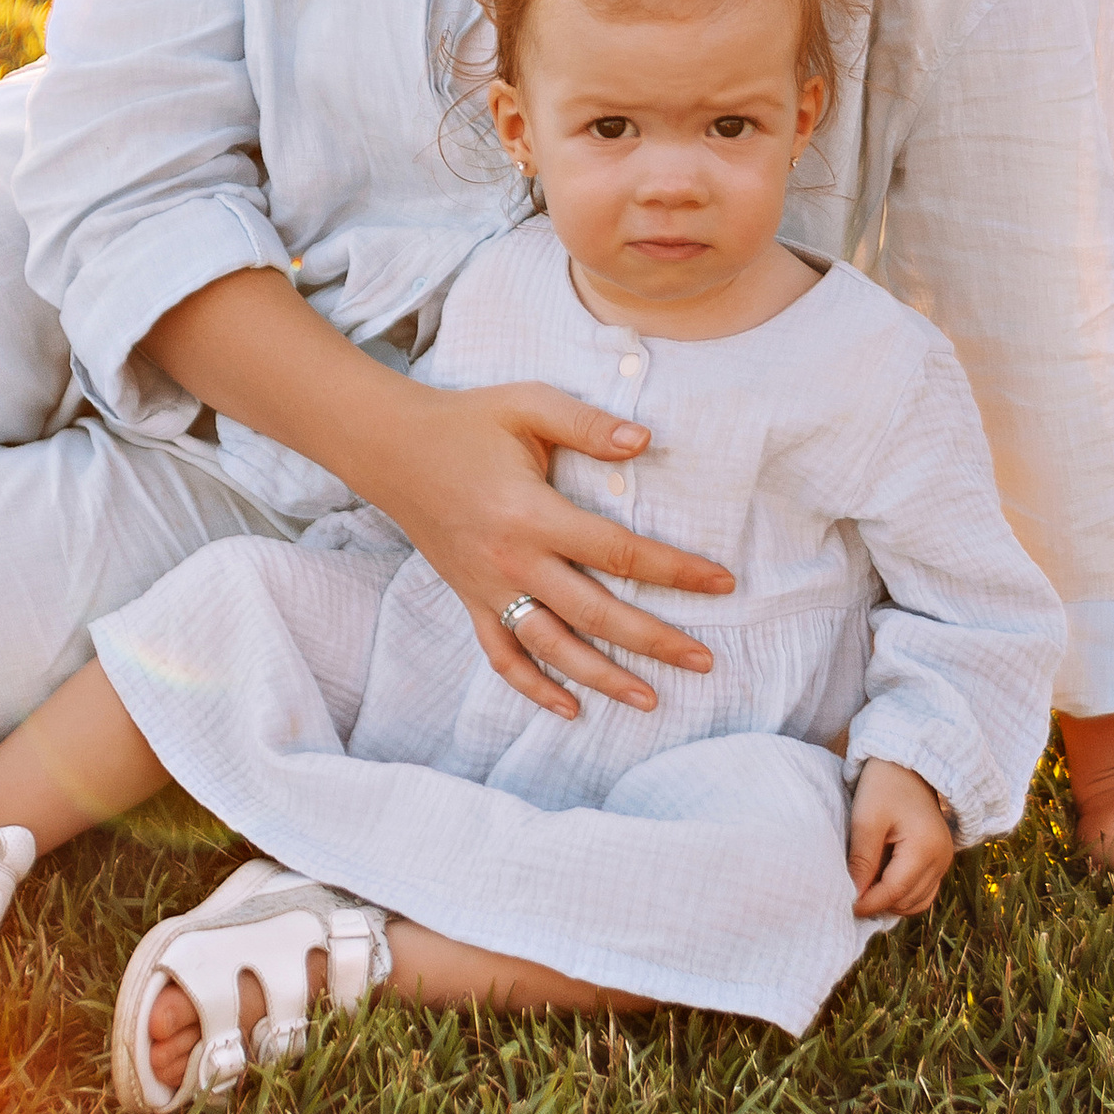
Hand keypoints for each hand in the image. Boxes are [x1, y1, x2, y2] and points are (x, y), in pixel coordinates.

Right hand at [138, 273, 728, 722]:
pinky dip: (533, 688)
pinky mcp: (469, 600)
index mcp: (532, 514)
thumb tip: (645, 440)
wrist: (390, 448)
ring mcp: (486, 588)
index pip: (619, 551)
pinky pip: (502, 655)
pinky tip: (569, 708)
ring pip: (552, 647)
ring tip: (650, 700)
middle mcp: (512, 561)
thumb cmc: (467, 422)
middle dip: (654, 641)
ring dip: (601, 678)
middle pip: (595, 614)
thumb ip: (587, 423)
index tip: (722, 583)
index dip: (675, 571)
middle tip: (704, 662)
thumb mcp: (527, 405)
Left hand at [848, 758, 954, 918]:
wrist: (906, 764)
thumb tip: (855, 895)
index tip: (846, 906)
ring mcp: (943, 860)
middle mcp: (941, 859)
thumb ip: (862, 859)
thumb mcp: (866, 819)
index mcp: (925, 848)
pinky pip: (923, 890)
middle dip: (880, 904)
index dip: (869, 903)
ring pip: (918, 901)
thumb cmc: (883, 785)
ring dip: (892, 901)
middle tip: (853, 897)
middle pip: (908, 900)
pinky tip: (882, 882)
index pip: (895, 891)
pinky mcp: (939, 858)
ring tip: (866, 889)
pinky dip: (903, 893)